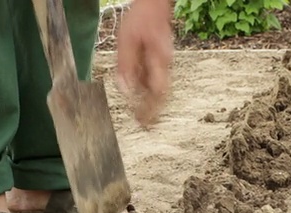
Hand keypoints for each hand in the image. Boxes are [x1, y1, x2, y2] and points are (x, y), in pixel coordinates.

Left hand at [116, 0, 172, 126]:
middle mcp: (165, 64)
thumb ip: (126, 67)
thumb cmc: (141, 18)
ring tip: (138, 113)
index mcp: (160, 62)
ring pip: (156, 86)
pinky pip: (153, 76)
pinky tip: (135, 91)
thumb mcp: (126, 41)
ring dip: (148, 99)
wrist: (154, 3)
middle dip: (152, 110)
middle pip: (160, 94)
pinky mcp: (159, 58)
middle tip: (142, 123)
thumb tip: (126, 90)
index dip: (152, 110)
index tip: (143, 122)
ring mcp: (164, 61)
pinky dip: (145, 87)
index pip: (158, 94)